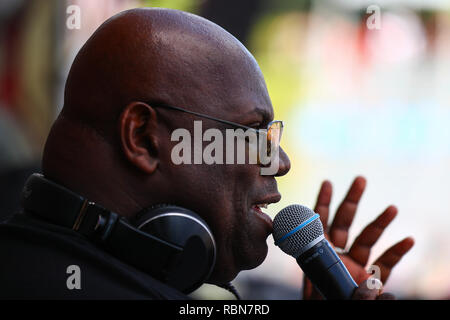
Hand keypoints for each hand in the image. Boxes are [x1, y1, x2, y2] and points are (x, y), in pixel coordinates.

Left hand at [303, 176, 414, 299]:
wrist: (331, 319)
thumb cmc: (322, 306)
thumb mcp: (323, 299)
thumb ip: (351, 295)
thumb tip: (380, 290)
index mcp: (316, 257)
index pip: (317, 225)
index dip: (321, 204)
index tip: (327, 183)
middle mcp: (335, 257)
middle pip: (344, 223)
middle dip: (351, 201)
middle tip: (360, 178)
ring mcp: (354, 267)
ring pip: (367, 239)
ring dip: (379, 223)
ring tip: (392, 208)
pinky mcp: (370, 280)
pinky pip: (385, 263)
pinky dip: (396, 251)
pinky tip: (407, 239)